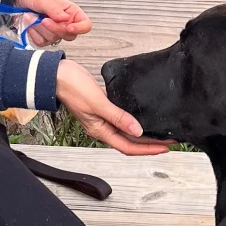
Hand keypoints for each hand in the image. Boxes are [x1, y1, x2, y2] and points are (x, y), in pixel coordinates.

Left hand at [14, 0, 91, 46]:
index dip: (80, 29)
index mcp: (72, 12)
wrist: (21, 1)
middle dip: (54, 28)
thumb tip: (65, 18)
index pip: (85, 25)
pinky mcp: (44, 39)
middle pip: (69, 35)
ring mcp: (55, 33)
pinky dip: (34, 34)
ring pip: (53, 39)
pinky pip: (42, 42)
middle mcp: (66, 24)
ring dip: (41, 28)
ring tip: (34, 17)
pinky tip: (31, 25)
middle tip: (44, 19)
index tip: (69, 27)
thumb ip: (55, 9)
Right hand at [55, 59, 169, 155]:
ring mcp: (102, 120)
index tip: (165, 147)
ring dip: (143, 135)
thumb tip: (137, 130)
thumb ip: (117, 116)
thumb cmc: (72, 87)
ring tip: (159, 134)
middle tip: (169, 141)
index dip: (148, 149)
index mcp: (100, 131)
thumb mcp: (98, 102)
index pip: (129, 147)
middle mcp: (102, 129)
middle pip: (130, 143)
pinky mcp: (102, 110)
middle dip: (150, 144)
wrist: (56, 76)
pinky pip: (121, 121)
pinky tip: (142, 119)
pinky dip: (133, 123)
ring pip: (126, 133)